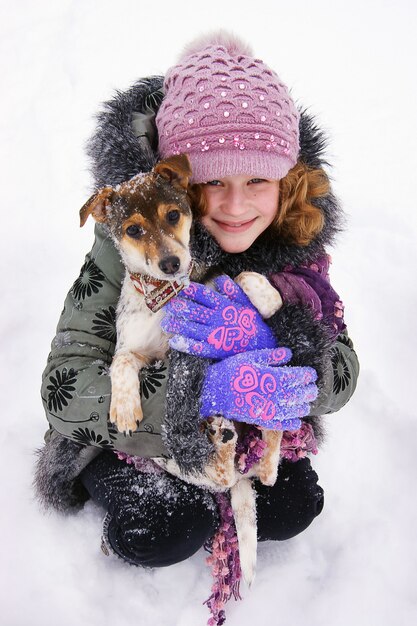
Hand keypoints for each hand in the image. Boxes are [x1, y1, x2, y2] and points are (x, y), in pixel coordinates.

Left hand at [161, 275, 276, 357]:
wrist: (262, 344)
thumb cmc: (252, 322)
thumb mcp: (246, 302)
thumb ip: (233, 290)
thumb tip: (220, 278)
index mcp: (224, 306)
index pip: (204, 295)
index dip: (190, 290)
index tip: (180, 287)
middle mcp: (218, 319)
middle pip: (194, 310)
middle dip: (180, 307)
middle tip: (167, 305)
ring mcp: (216, 335)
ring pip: (192, 328)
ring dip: (178, 326)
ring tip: (166, 324)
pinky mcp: (215, 350)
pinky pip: (198, 347)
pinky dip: (186, 345)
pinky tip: (175, 342)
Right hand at [200, 348, 317, 430]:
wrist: (212, 391)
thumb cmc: (231, 370)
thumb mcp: (250, 357)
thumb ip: (271, 356)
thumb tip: (288, 353)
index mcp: (273, 377)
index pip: (298, 376)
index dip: (307, 375)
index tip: (311, 374)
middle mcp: (275, 394)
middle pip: (299, 394)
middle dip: (309, 391)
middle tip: (313, 388)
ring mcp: (269, 408)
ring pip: (293, 410)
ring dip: (303, 406)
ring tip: (307, 403)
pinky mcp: (261, 419)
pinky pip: (280, 423)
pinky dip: (291, 423)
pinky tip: (297, 421)